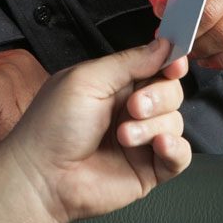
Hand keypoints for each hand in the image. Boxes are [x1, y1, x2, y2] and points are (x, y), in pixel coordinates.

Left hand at [0, 39, 191, 222]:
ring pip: (175, 122)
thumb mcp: (87, 80)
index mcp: (114, 85)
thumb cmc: (50, 129)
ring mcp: (141, 141)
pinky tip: (160, 145)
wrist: (42, 177)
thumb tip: (163, 45)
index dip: (170, 63)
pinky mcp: (149, 169)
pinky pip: (181, 155)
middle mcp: (129, 111)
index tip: (175, 64)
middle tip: (134, 106)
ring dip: (154, 126)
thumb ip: (130, 61)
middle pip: (171, 93)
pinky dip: (176, 148)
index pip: (155, 67)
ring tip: (124, 136)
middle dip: (158, 97)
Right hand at [0, 48, 49, 146]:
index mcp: (24, 65)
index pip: (52, 111)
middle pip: (47, 121)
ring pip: (30, 129)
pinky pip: (11, 132)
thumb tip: (49, 139)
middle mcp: (22, 63)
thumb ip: (20, 113)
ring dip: (5, 138)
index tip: (2, 130)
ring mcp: (11, 71)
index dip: (30, 131)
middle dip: (20, 135)